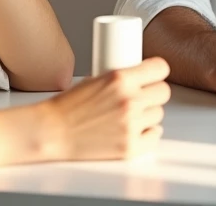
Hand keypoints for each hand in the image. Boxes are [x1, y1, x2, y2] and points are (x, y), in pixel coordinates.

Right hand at [38, 58, 171, 160]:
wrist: (52, 132)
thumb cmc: (67, 107)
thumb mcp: (94, 79)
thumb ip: (120, 79)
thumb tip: (140, 76)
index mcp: (120, 79)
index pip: (160, 68)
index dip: (158, 71)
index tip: (155, 74)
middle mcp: (129, 100)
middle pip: (163, 92)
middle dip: (154, 93)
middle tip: (143, 95)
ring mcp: (131, 125)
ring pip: (159, 114)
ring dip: (148, 114)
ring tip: (132, 114)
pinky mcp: (130, 147)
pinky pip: (155, 136)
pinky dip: (148, 133)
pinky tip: (137, 129)